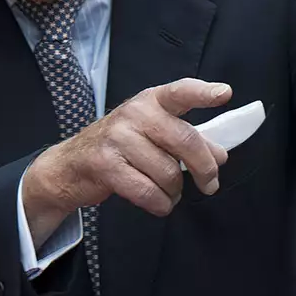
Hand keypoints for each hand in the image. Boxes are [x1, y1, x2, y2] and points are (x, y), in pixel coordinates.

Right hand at [20, 78, 231, 245]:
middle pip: (185, 141)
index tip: (224, 94)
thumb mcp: (154, 135)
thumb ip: (188, 141)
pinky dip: (160, 204)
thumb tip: (220, 155)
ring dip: (175, 192)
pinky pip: (147, 192)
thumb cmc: (120, 148)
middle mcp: (134, 114)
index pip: (180, 92)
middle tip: (210, 185)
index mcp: (151, 101)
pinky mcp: (106, 165)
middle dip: (204, 169)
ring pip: (167, 173)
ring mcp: (118, 138)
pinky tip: (159, 203)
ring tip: (169, 193)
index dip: (203, 93)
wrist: (71, 165)